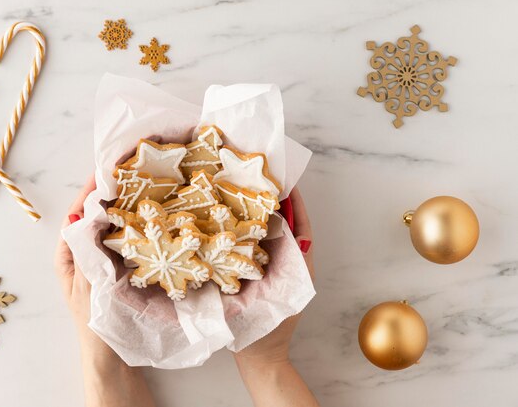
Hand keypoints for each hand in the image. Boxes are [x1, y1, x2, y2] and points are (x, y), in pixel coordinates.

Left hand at [54, 175, 154, 406]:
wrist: (111, 358)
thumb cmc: (94, 326)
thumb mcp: (86, 288)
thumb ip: (84, 255)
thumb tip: (82, 217)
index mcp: (69, 255)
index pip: (77, 215)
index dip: (89, 191)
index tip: (103, 170)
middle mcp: (86, 253)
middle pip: (95, 215)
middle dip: (109, 193)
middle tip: (128, 169)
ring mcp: (105, 260)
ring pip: (113, 226)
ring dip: (125, 206)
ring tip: (142, 184)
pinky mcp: (122, 268)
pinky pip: (128, 241)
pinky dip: (137, 226)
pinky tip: (151, 215)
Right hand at [233, 186, 318, 406]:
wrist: (260, 358)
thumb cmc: (263, 331)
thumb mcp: (272, 296)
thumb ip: (280, 265)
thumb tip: (282, 229)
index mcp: (299, 267)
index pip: (301, 228)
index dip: (296, 205)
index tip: (288, 182)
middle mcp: (292, 265)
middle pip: (288, 226)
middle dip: (278, 204)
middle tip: (263, 179)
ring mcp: (278, 271)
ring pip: (274, 235)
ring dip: (265, 215)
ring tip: (248, 192)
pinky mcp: (263, 276)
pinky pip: (260, 248)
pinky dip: (252, 232)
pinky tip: (236, 221)